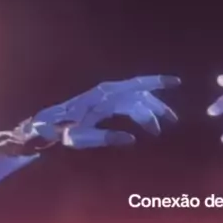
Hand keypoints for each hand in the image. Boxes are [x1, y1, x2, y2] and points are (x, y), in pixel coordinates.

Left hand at [35, 74, 180, 148]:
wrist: (45, 127)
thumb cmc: (63, 131)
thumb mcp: (84, 136)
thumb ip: (108, 137)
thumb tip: (132, 140)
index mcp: (106, 95)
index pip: (138, 85)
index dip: (158, 83)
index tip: (177, 82)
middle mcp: (108, 92)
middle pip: (141, 94)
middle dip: (158, 107)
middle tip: (173, 121)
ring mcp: (106, 97)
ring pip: (135, 102)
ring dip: (149, 114)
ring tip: (158, 130)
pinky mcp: (103, 105)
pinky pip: (127, 106)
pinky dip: (138, 115)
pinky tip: (144, 126)